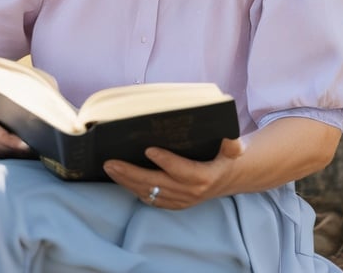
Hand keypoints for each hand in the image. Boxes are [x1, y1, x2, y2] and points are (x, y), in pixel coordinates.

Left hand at [102, 138, 242, 209]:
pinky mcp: (173, 203)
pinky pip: (150, 199)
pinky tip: (120, 179)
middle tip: (111, 163)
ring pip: (149, 192)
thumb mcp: (233, 149)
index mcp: (203, 176)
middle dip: (131, 174)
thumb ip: (232, 145)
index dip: (165, 160)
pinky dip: (133, 189)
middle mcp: (189, 192)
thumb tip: (232, 139)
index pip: (181, 170)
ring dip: (127, 181)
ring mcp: (179, 200)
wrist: (228, 179)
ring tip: (109, 168)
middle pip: (156, 183)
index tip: (148, 149)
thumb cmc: (225, 158)